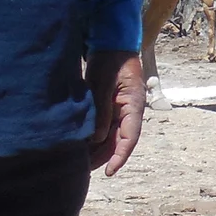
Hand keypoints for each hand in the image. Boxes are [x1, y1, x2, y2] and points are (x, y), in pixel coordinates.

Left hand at [86, 50, 145, 176]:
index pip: (130, 137)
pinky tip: (82, 145)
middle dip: (106, 157)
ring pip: (112, 136)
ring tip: (82, 163)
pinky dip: (96, 138)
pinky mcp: (110, 105)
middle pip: (120, 140)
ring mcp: (120, 108)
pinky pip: (105, 127)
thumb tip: (98, 138)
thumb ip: (102, 111)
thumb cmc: (110, 60)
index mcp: (134, 105)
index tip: (110, 172)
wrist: (111, 43)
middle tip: (86, 172)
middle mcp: (129, 110)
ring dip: (100, 149)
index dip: (120, 156)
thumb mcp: (103, 84)